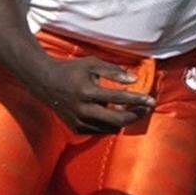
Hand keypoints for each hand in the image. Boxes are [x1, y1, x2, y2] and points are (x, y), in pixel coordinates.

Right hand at [27, 55, 154, 133]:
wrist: (45, 82)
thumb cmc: (71, 70)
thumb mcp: (92, 64)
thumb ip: (113, 71)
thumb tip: (134, 79)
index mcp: (87, 91)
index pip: (119, 97)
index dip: (137, 99)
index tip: (151, 100)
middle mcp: (82, 109)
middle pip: (117, 119)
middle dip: (135, 115)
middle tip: (146, 109)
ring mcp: (78, 121)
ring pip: (110, 127)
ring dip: (124, 120)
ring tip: (133, 110)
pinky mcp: (76, 128)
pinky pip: (100, 130)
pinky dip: (110, 124)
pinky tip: (115, 114)